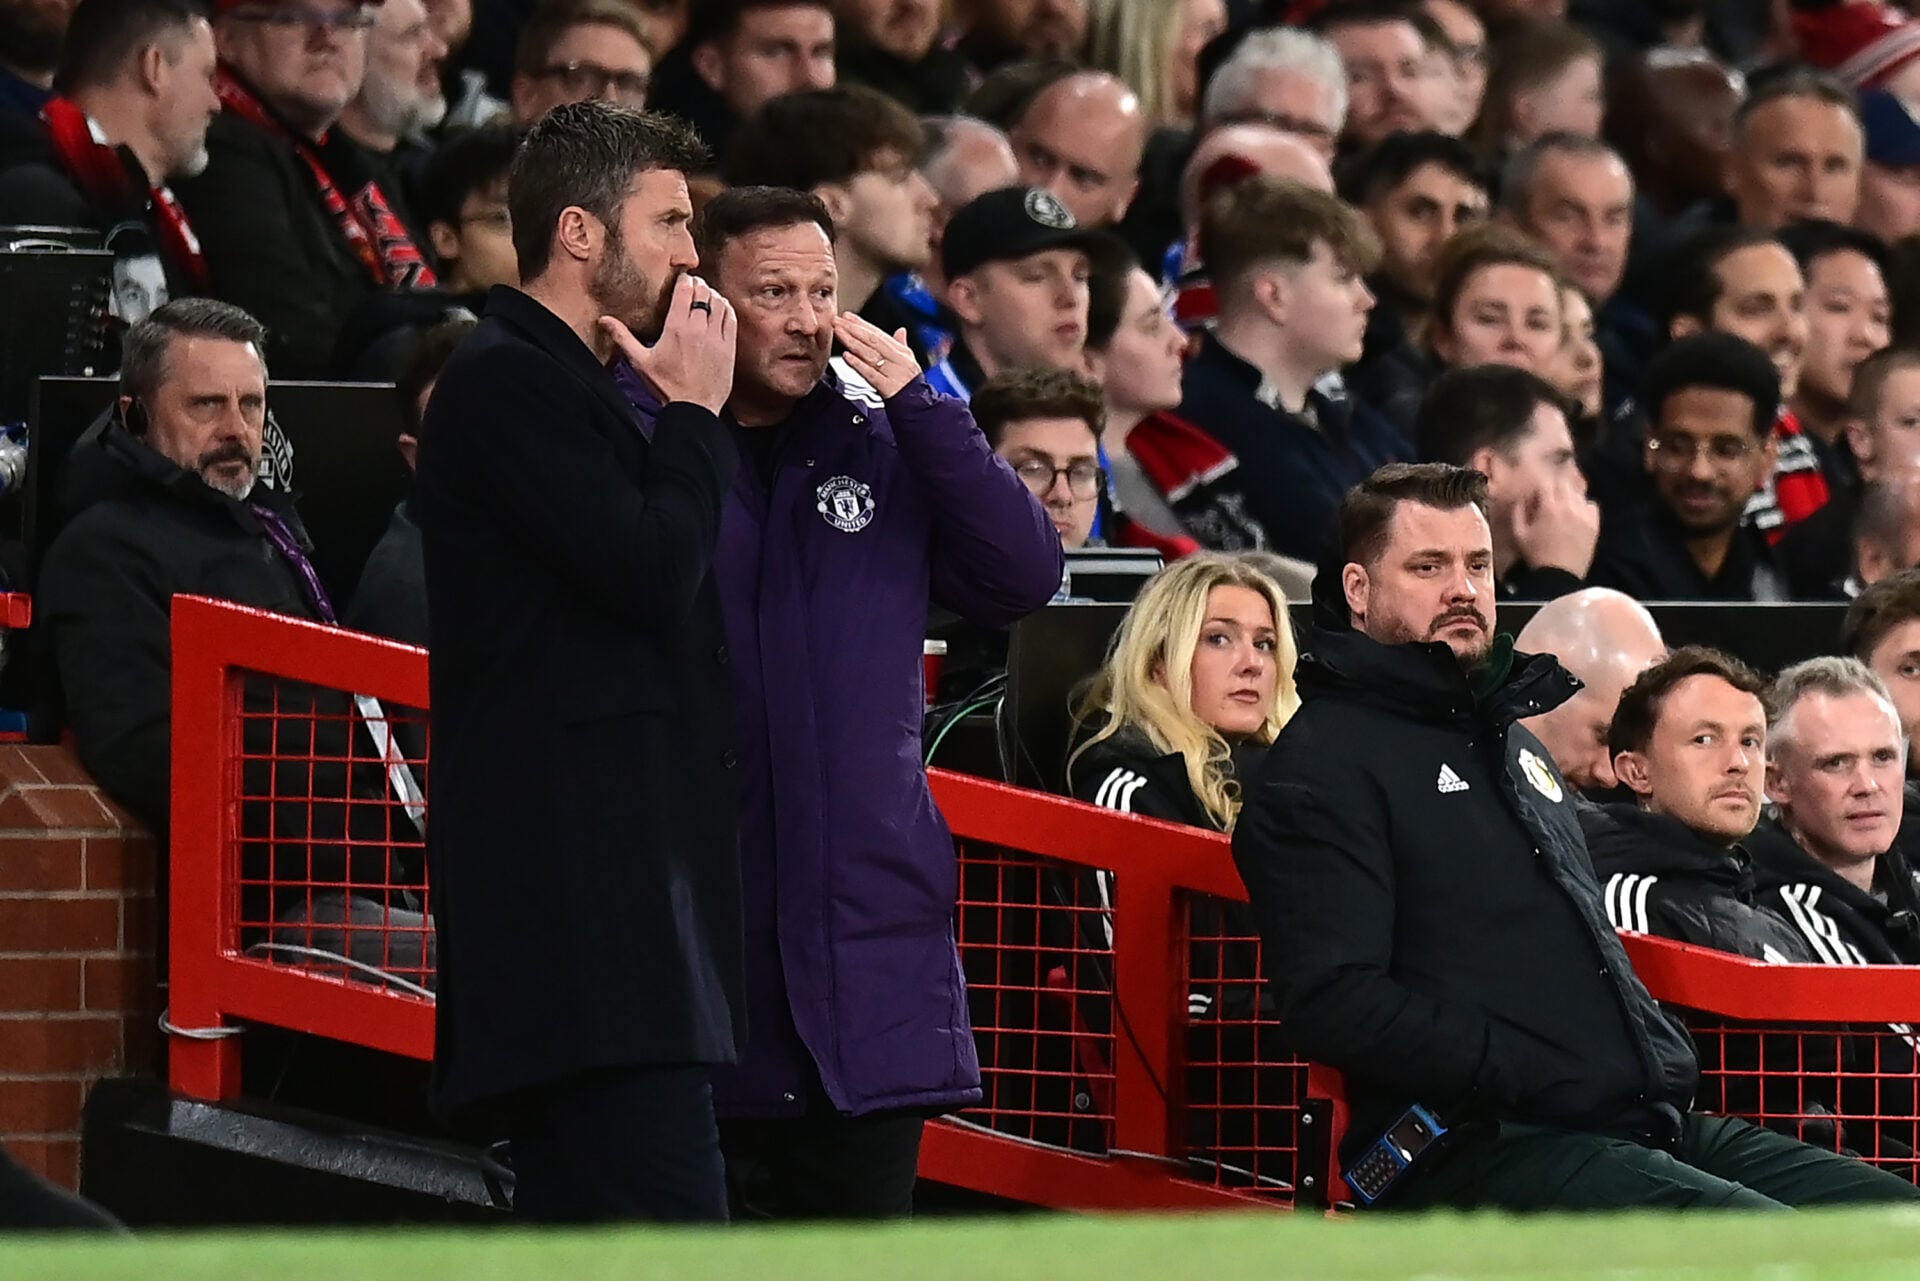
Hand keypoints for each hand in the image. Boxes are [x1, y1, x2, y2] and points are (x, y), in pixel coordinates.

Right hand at [601, 274, 735, 413]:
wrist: (694, 409)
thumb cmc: (666, 386)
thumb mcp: (640, 362)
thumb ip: (623, 337)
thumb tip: (603, 320)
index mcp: (675, 328)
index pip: (684, 290)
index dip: (685, 279)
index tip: (682, 279)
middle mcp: (698, 329)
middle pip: (703, 292)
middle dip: (698, 285)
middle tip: (693, 286)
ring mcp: (716, 337)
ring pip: (719, 302)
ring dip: (713, 295)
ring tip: (706, 296)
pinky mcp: (729, 347)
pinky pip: (731, 318)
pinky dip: (726, 309)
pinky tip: (720, 309)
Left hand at [832, 312, 919, 397]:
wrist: (920, 405)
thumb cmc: (912, 384)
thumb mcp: (910, 360)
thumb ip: (902, 344)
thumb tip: (901, 330)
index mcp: (900, 351)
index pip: (878, 333)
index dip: (862, 324)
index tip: (847, 316)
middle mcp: (896, 359)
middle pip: (872, 340)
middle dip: (853, 329)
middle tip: (837, 321)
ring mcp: (892, 372)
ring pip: (869, 354)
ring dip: (852, 342)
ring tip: (839, 333)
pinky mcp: (887, 386)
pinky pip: (870, 373)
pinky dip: (858, 364)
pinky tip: (847, 356)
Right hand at [1512, 473, 1600, 578]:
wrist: (1558, 575)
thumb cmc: (1536, 554)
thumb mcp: (1519, 534)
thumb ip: (1519, 512)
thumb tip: (1523, 499)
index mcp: (1549, 507)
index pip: (1547, 484)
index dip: (1540, 488)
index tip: (1537, 496)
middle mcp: (1568, 506)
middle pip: (1564, 484)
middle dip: (1555, 489)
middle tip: (1550, 499)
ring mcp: (1584, 514)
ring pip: (1578, 494)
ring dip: (1569, 496)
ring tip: (1564, 507)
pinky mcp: (1594, 524)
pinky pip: (1591, 505)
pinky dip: (1584, 506)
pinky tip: (1577, 515)